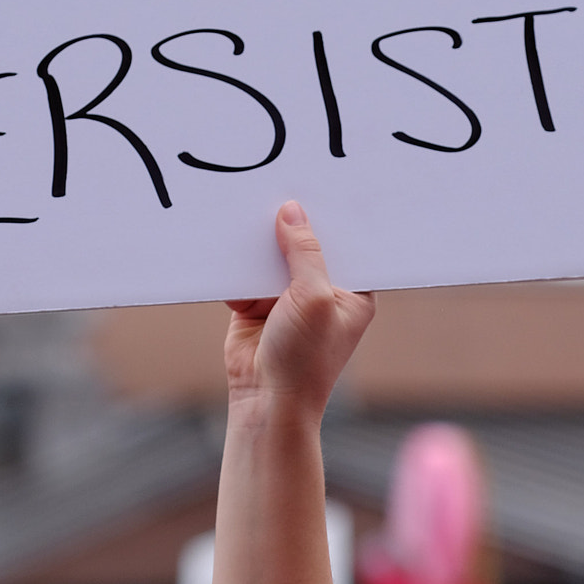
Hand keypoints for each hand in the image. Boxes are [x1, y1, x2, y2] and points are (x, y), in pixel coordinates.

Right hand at [225, 203, 374, 416]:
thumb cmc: (305, 358)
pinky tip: (229, 236)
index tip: (323, 182)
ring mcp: (288, 297)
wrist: (265, 401)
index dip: (334, 216)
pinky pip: (246, 272)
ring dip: (261, 239)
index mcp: (354, 291)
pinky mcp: (255, 304)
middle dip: (293, 222)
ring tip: (249, 202)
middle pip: (307, 244)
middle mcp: (323, 291)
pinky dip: (237, 260)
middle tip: (281, 182)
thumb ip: (305, 252)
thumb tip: (292, 210)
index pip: (347, 243)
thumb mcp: (314, 297)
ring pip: (273, 255)